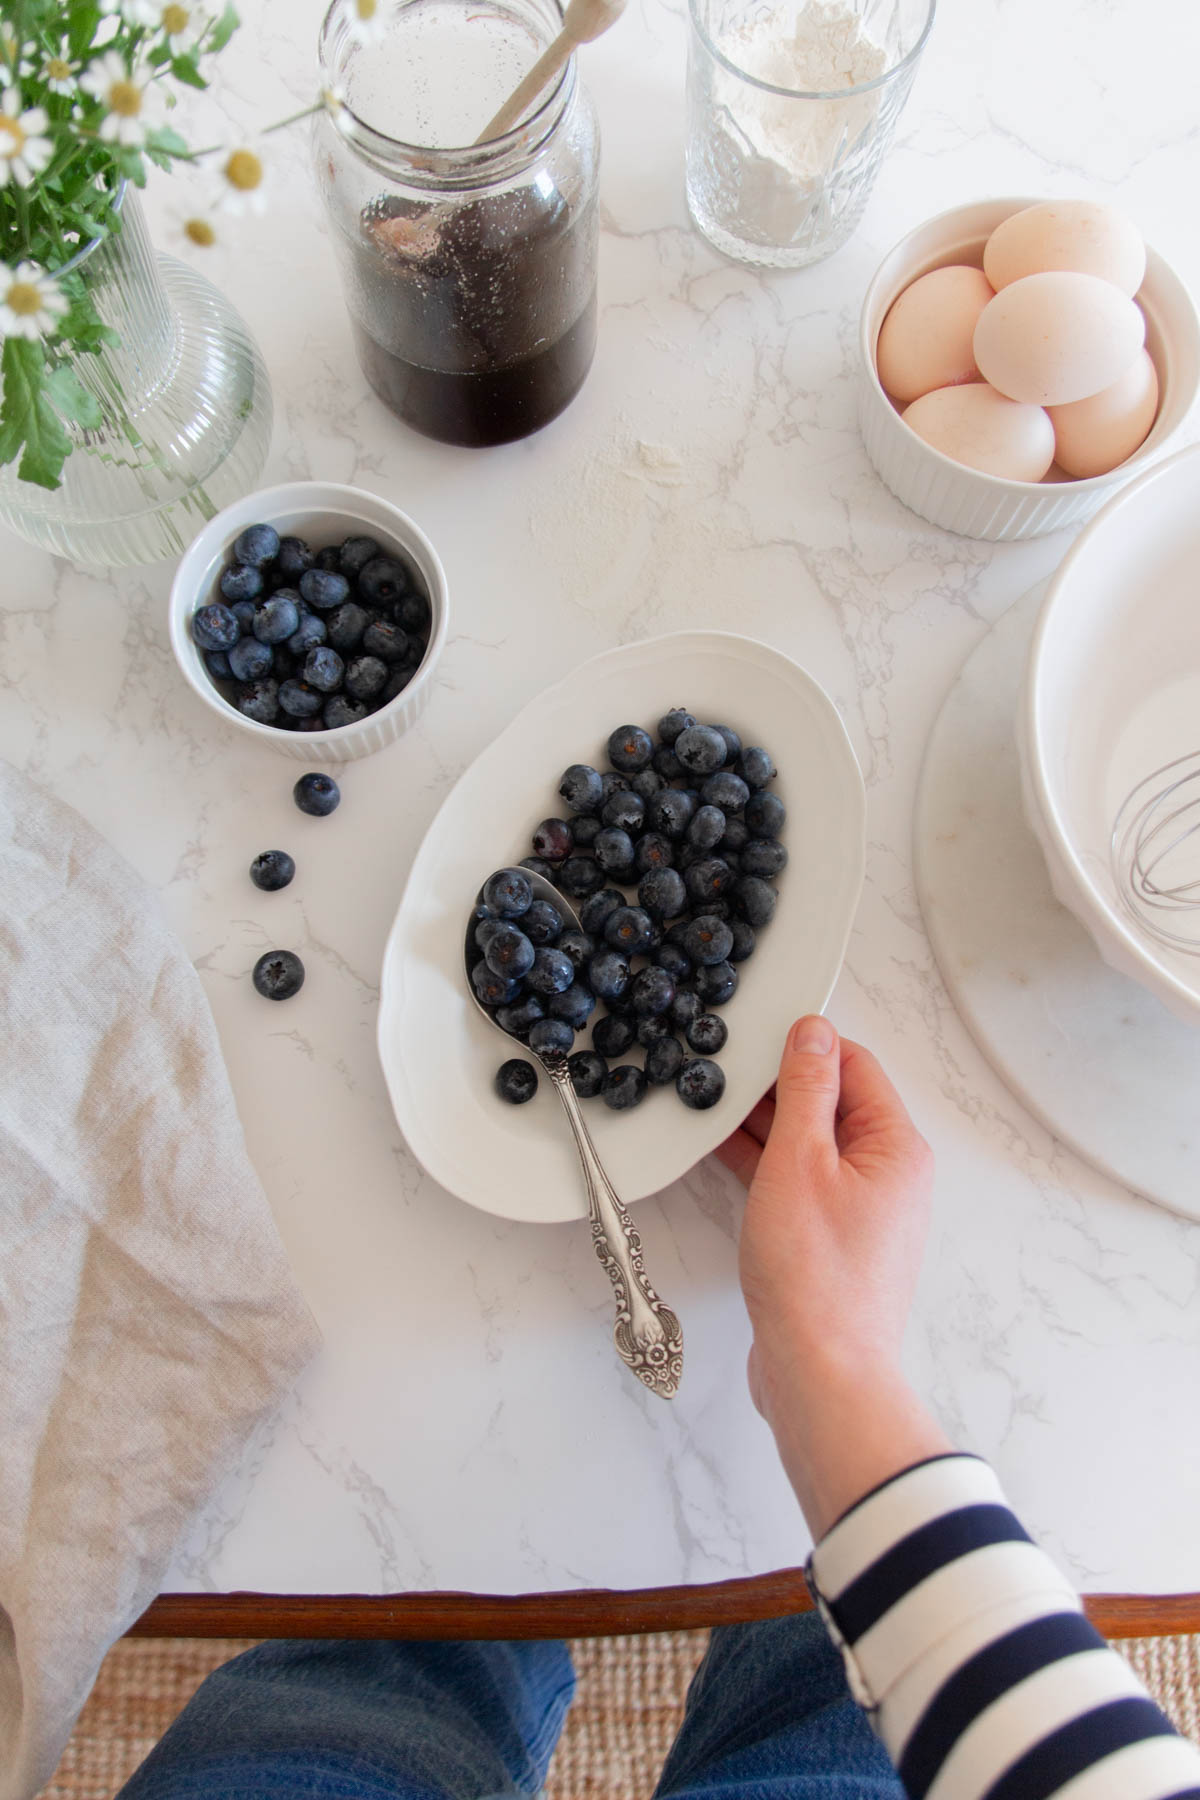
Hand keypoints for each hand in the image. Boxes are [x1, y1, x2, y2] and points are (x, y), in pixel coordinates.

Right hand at [718, 1015, 948, 1536]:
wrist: (821, 1375)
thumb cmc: (815, 1278)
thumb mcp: (800, 1162)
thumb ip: (804, 1092)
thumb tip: (812, 1033)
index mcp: (896, 1147)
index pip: (855, 1065)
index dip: (805, 1046)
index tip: (758, 1037)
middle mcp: (888, 1175)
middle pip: (834, 1104)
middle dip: (779, 1086)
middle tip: (726, 1073)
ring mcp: (862, 1211)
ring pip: (812, 1145)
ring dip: (767, 1126)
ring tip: (715, 1109)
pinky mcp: (833, 1241)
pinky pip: (800, 1183)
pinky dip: (766, 1166)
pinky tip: (725, 1155)